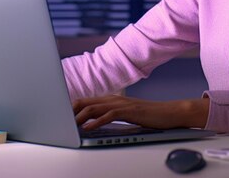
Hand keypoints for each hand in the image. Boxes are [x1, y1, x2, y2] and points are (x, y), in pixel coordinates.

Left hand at [72, 95, 209, 130]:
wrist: (169, 113)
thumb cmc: (148, 115)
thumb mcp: (125, 114)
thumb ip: (109, 115)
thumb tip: (92, 123)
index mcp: (111, 99)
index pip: (85, 101)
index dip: (71, 108)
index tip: (60, 116)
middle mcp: (113, 99)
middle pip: (85, 102)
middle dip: (70, 111)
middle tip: (59, 120)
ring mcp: (121, 104)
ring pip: (94, 108)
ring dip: (80, 117)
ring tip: (69, 125)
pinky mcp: (129, 111)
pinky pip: (109, 115)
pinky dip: (96, 121)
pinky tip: (88, 127)